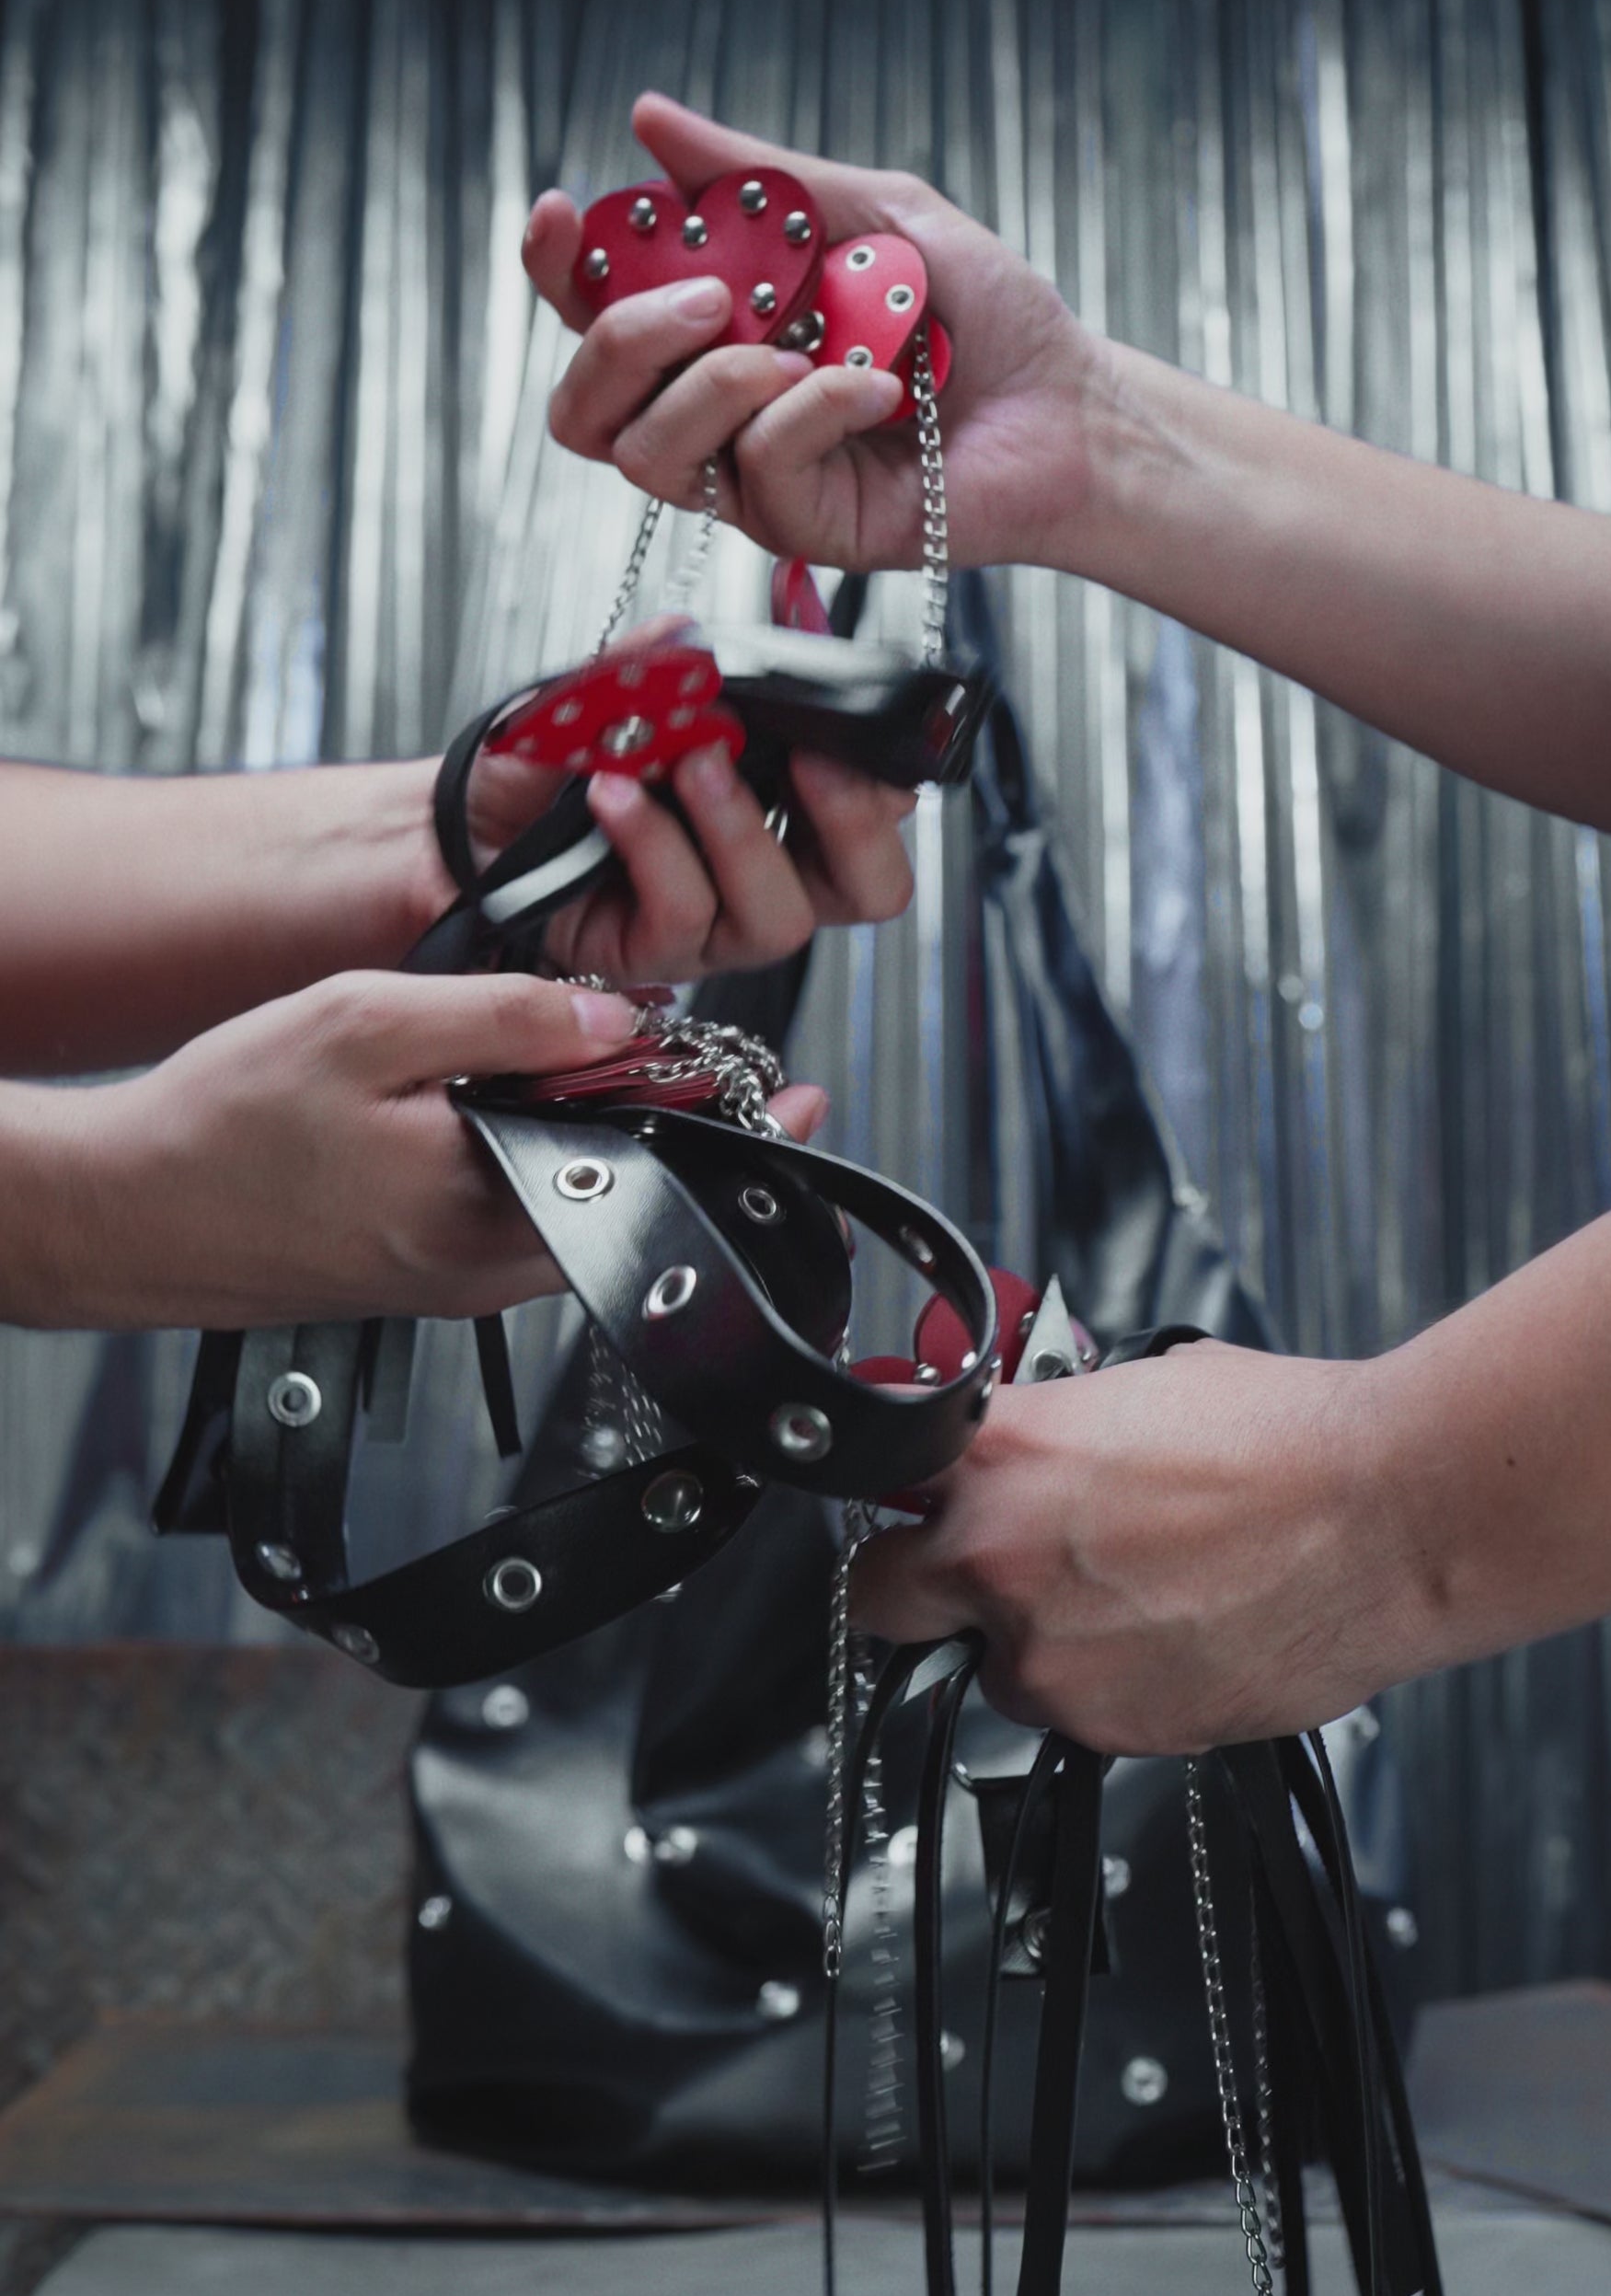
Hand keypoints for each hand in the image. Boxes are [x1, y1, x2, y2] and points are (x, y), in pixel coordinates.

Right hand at [22, 972, 828, 1330]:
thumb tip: (616, 1013)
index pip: (651, 1175)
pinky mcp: (419, 1275)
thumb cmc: (224, 1120)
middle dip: (681, 1130)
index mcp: (484, 1208)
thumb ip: (499, 1015)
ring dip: (607, 1141)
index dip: (725, 1124)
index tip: (800, 1094)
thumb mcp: (366, 1023)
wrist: (126, 1210)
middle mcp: (481, 1268)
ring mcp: (451, 1282)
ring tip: (615, 1067)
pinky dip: (544, 1160)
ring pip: (575, 1210)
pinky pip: (519, 1219)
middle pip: (628, 1200)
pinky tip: (520, 1101)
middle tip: (725, 1065)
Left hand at [459, 618, 915, 983]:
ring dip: (741, 829)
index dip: (879, 743)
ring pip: (781, 915)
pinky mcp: (652, 957)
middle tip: (813, 757)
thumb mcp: (616, 695)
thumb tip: (698, 632)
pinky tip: (616, 793)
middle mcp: (767, 878)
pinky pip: (683, 914)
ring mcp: (714, 928)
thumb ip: (665, 662)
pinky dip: (655, 845)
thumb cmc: (555, 766)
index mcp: (791, 814)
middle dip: (856, 821)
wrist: (464, 819)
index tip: (835, 681)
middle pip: (873, 887)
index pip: (882, 799)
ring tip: (693, 761)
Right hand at [523, 93, 1107, 578]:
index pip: (592, 316)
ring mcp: (751, 478)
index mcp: (714, 332)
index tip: (562, 212)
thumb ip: (755, 177)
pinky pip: (758, 469)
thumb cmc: (983, 316)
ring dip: (712, 384)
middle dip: (620, 340)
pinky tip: (879, 389)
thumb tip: (648, 118)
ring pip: (647, 454)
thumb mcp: (870, 213)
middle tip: (709, 295)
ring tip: (796, 348)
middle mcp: (714, 411)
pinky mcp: (801, 528)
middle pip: (584, 406)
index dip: (557, 271)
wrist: (1068, 403)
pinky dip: (812, 412)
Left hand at [850, 1342, 1418, 1754]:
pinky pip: (1078, 1713)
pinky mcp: (1110, 1729)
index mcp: (998, 1453)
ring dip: (1038, 1642)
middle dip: (920, 1588)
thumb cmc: (1287, 1438)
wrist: (1390, 1517)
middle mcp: (998, 1560)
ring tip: (1137, 1598)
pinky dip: (1112, 1684)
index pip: (875, 1476)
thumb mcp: (1141, 1388)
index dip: (895, 1494)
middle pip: (881, 1599)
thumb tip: (1031, 1446)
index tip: (912, 1501)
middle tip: (984, 1569)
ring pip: (995, 1668)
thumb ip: (1054, 1430)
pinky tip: (1182, 1634)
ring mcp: (1048, 1657)